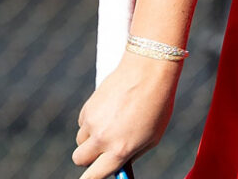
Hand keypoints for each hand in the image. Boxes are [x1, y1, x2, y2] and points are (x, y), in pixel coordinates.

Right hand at [73, 55, 179, 178]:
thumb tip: (118, 167)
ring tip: (113, 124)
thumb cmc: (157, 104)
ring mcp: (92, 122)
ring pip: (81, 141)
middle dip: (88, 159)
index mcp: (120, 149)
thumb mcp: (153, 136)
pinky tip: (111, 109)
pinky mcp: (87, 108)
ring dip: (91, 139)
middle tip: (101, 152)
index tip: (91, 178)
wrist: (148, 70)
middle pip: (80, 160)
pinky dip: (92, 122)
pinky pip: (83, 123)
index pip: (94, 176)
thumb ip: (133, 154)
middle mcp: (102, 138)